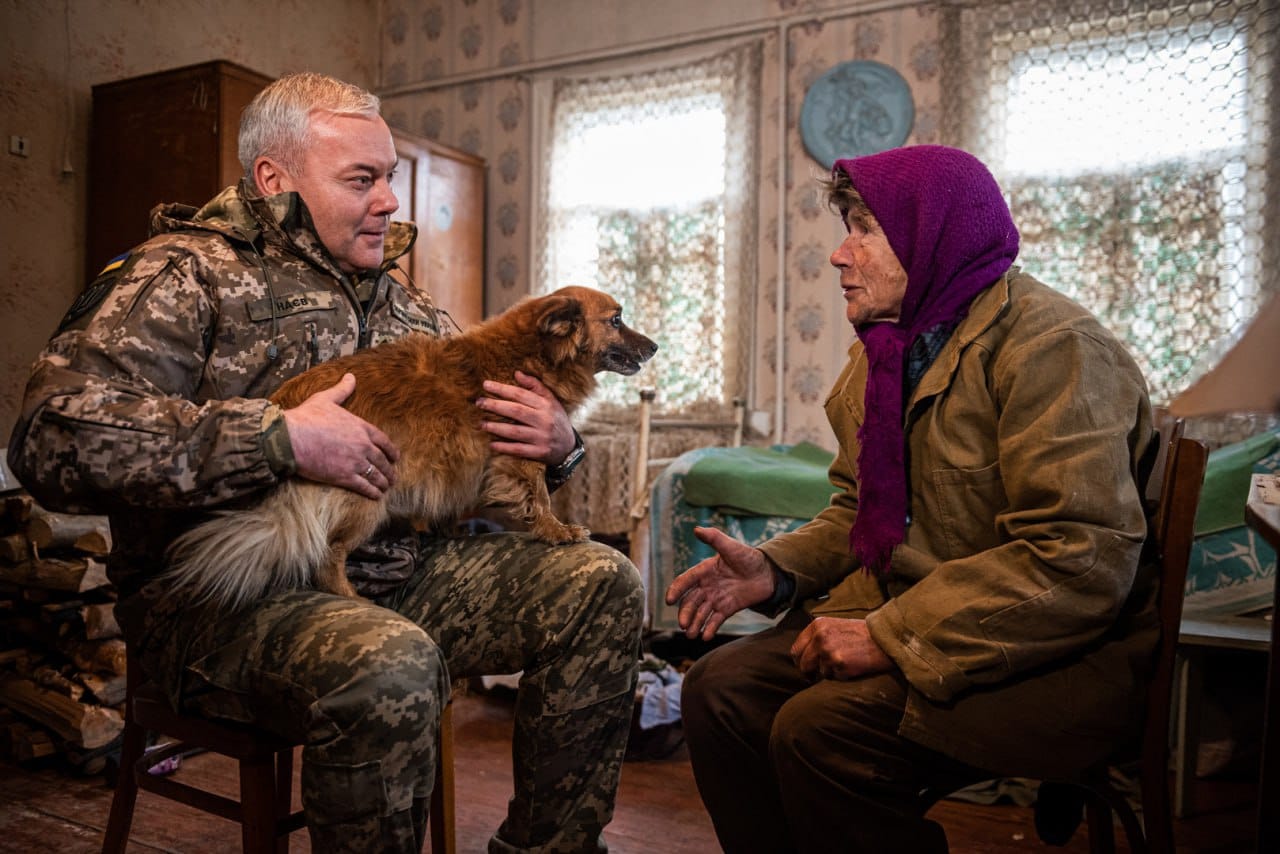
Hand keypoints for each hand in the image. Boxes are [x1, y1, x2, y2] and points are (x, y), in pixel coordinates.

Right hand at [282, 373, 399, 499]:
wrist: (290, 438)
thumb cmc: (306, 417)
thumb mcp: (326, 399)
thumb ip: (342, 390)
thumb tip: (350, 376)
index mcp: (360, 427)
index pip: (383, 440)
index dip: (391, 451)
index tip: (396, 457)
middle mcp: (362, 445)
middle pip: (382, 460)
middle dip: (389, 469)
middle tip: (393, 476)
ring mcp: (355, 462)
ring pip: (376, 474)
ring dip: (383, 482)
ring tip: (386, 487)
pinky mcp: (344, 476)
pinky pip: (364, 486)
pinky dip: (372, 492)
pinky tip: (376, 496)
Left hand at [476, 370, 574, 464]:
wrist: (569, 447)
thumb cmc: (556, 419)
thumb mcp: (551, 400)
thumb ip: (535, 386)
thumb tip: (517, 373)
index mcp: (546, 405)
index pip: (521, 394)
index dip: (502, 389)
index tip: (485, 385)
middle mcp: (544, 420)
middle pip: (516, 411)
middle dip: (495, 406)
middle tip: (479, 402)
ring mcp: (542, 437)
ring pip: (515, 431)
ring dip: (496, 427)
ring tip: (482, 424)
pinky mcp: (539, 452)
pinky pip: (519, 449)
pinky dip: (505, 447)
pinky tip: (492, 444)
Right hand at [664, 526, 777, 640]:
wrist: (768, 573)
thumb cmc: (748, 557)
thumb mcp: (731, 546)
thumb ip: (714, 538)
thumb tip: (696, 529)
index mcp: (704, 571)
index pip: (686, 581)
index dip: (676, 590)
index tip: (668, 601)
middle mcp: (707, 586)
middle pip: (691, 601)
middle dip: (685, 613)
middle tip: (683, 625)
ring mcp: (716, 599)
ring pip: (701, 613)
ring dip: (695, 624)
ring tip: (692, 636)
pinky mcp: (727, 609)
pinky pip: (716, 620)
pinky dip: (710, 628)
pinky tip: (706, 637)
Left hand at [790, 616, 894, 680]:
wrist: (884, 639)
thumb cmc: (861, 634)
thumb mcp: (835, 627)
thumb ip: (817, 637)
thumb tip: (801, 656)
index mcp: (817, 625)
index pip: (796, 649)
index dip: (800, 661)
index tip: (806, 667)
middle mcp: (820, 636)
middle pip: (803, 664)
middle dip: (810, 672)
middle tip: (818, 676)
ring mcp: (828, 650)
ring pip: (819, 672)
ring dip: (830, 673)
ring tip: (845, 663)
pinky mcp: (839, 663)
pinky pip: (834, 678)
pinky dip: (842, 676)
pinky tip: (853, 666)